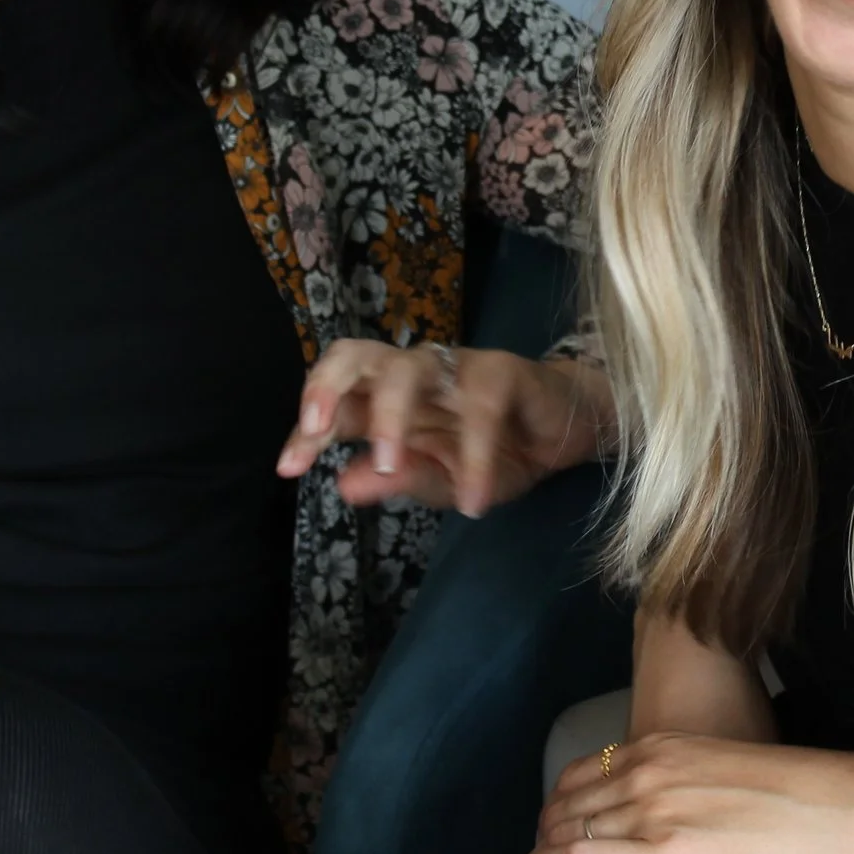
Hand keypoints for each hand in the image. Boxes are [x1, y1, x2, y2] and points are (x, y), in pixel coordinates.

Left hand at [275, 342, 610, 516]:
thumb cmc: (494, 454)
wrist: (565, 437)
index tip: (288, 466)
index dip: (305, 428)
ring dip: (392, 415)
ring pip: (409, 367)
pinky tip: (473, 498)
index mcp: (385, 403)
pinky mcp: (502, 370)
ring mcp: (456, 368)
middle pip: (354, 355)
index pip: (333, 402)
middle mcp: (412, 378)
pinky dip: (475, 453)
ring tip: (390, 463)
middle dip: (326, 384)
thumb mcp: (440, 480)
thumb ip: (395, 480)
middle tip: (316, 427)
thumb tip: (343, 486)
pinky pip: (481, 404)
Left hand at [527, 731, 853, 853]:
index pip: (584, 772)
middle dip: (546, 829)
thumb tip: (676, 809)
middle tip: (537, 851)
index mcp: (664, 748)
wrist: (843, 814)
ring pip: (568, 830)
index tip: (554, 821)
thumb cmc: (805, 798)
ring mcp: (652, 814)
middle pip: (568, 802)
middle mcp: (648, 773)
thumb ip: (689, 781)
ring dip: (544, 850)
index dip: (561, 800)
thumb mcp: (729, 769)